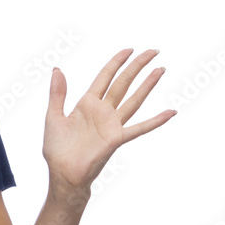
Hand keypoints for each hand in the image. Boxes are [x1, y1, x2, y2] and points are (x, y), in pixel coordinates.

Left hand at [42, 48, 175, 206]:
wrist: (62, 173)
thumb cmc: (57, 148)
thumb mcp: (53, 116)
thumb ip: (57, 93)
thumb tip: (57, 69)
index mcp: (87, 104)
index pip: (105, 77)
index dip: (116, 63)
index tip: (129, 50)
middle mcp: (103, 111)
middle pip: (123, 83)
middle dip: (137, 67)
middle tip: (153, 51)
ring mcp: (112, 124)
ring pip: (133, 99)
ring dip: (147, 85)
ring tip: (161, 70)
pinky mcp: (117, 139)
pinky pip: (140, 128)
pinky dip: (155, 121)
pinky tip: (170, 112)